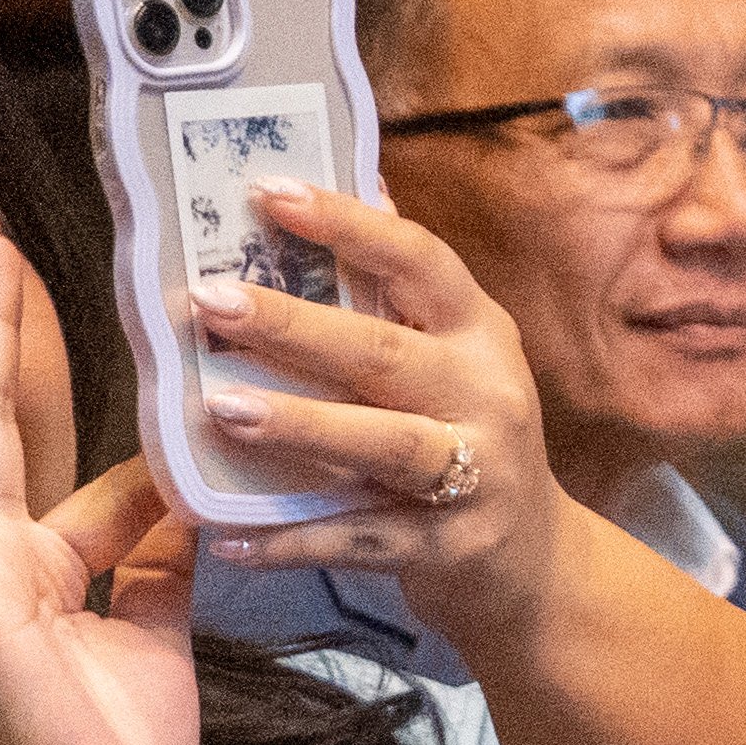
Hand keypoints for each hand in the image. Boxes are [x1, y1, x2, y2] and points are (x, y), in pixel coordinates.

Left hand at [186, 179, 566, 639]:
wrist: (534, 561)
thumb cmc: (471, 439)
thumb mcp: (456, 358)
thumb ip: (406, 288)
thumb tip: (365, 182)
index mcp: (480, 335)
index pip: (419, 262)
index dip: (348, 225)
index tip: (269, 192)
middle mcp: (487, 395)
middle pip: (387, 352)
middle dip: (296, 324)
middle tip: (211, 299)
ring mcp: (476, 474)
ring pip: (385, 443)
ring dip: (303, 426)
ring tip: (222, 407)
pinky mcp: (451, 547)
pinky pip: (363, 539)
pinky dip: (296, 540)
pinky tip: (229, 536)